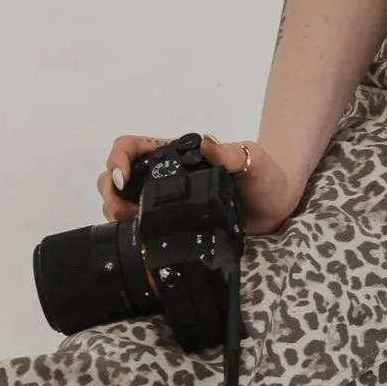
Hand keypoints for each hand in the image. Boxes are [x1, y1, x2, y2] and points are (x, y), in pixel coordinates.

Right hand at [94, 132, 304, 237]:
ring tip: (129, 225)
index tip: (123, 180)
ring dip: (115, 211)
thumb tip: (206, 145)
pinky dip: (129, 231)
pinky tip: (139, 240)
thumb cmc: (266, 176)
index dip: (118, 159)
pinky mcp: (171, 224)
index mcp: (177, 154)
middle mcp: (165, 175)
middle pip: (116, 176)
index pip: (131, 146)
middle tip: (123, 212)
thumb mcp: (253, 161)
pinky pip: (138, 225)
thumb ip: (232, 153)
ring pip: (121, 200)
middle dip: (110, 192)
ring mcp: (165, 200)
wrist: (276, 208)